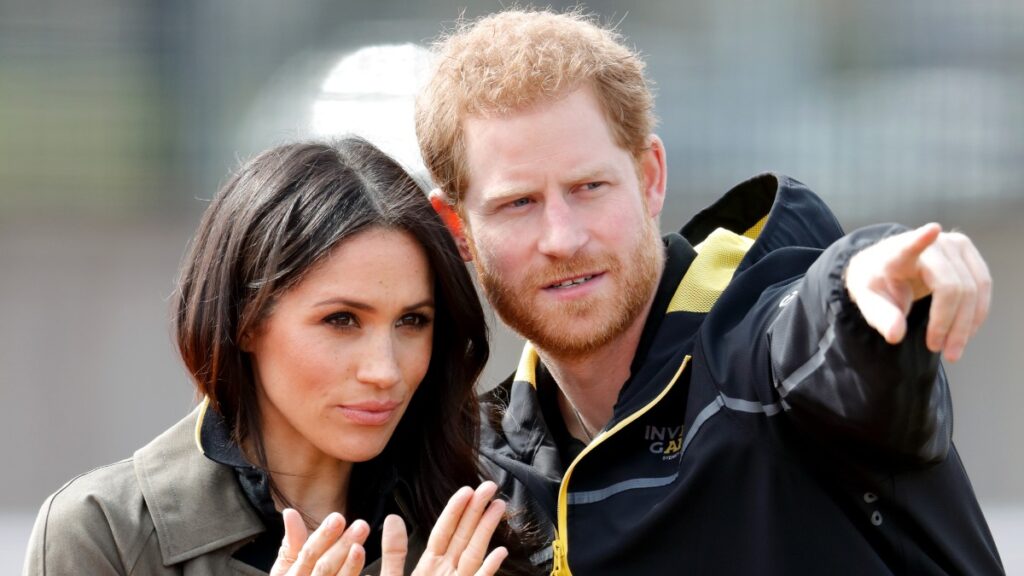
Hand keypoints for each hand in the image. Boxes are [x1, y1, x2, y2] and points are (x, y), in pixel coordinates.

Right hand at [269, 509, 370, 575]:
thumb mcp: (287, 570)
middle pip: (324, 568)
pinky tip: (368, 575)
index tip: (338, 517)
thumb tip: (290, 512)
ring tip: (362, 546)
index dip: (322, 536)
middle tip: (361, 525)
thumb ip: (292, 544)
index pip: (307, 555)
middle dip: (342, 546)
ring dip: (351, 564)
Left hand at [379, 481, 508, 575]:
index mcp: (429, 567)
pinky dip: (489, 569)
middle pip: (463, 537)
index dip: (455, 511)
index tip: (466, 490)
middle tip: (490, 487)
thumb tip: (392, 517)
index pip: (444, 532)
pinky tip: (500, 552)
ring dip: (486, 531)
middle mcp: (447, 574)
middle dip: (477, 512)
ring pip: (474, 554)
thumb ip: (394, 551)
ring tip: (498, 507)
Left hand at [845, 223, 990, 361]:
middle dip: (949, 324)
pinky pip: (982, 286)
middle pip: (953, 287)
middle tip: (938, 350)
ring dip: (966, 324)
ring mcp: (954, 244)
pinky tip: (965, 332)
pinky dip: (975, 313)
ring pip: (974, 289)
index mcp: (898, 252)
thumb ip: (881, 317)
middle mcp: (931, 243)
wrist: (885, 265)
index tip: (931, 230)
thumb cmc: (876, 282)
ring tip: (952, 349)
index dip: (920, 239)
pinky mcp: (968, 252)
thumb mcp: (867, 301)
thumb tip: (896, 335)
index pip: (910, 245)